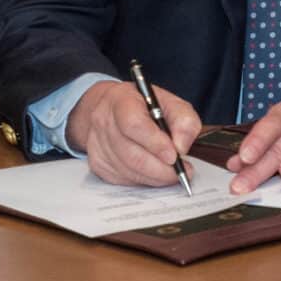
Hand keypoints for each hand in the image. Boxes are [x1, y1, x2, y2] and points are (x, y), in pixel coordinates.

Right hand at [67, 80, 202, 186]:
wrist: (108, 107)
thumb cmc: (140, 104)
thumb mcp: (168, 102)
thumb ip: (183, 120)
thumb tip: (182, 147)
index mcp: (120, 100)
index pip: (134, 125)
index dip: (156, 144)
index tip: (174, 155)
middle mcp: (103, 122)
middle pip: (132, 155)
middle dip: (161, 169)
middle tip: (181, 171)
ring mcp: (97, 144)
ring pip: (129, 172)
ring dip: (155, 177)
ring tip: (171, 172)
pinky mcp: (97, 163)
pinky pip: (124, 180)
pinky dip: (143, 180)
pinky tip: (152, 172)